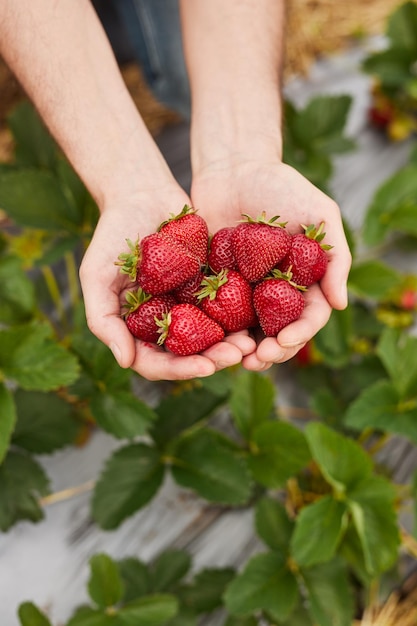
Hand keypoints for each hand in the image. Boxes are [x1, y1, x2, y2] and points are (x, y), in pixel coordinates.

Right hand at [79, 184, 255, 380]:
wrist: (143, 192)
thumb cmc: (113, 232)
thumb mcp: (96, 274)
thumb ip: (103, 319)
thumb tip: (126, 362)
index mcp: (136, 327)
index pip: (156, 362)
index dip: (179, 370)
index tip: (205, 367)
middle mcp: (164, 321)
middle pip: (189, 355)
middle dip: (213, 359)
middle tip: (236, 355)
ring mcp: (188, 305)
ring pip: (211, 336)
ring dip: (231, 344)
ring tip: (250, 343)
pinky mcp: (210, 286)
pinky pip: (228, 307)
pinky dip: (241, 316)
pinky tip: (256, 318)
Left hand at [190, 158, 351, 370]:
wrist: (233, 168)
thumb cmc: (282, 185)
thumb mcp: (320, 212)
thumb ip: (336, 256)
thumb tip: (341, 305)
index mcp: (303, 281)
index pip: (307, 317)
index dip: (299, 333)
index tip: (285, 341)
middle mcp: (275, 292)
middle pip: (278, 332)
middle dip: (271, 351)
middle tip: (258, 359)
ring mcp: (245, 290)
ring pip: (247, 331)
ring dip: (242, 350)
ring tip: (233, 359)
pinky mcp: (214, 284)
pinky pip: (215, 313)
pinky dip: (214, 331)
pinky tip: (207, 341)